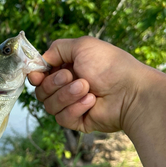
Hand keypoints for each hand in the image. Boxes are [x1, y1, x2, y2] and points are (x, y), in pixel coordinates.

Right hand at [28, 36, 151, 133]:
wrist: (130, 91)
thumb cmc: (109, 65)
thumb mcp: (82, 45)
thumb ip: (57, 48)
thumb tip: (40, 61)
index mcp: (66, 68)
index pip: (39, 75)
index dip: (35, 76)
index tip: (36, 75)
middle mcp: (67, 86)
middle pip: (41, 91)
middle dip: (54, 83)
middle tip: (72, 77)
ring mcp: (71, 105)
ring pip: (49, 105)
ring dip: (67, 95)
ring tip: (88, 88)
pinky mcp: (77, 121)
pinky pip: (62, 118)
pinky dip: (76, 108)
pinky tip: (92, 101)